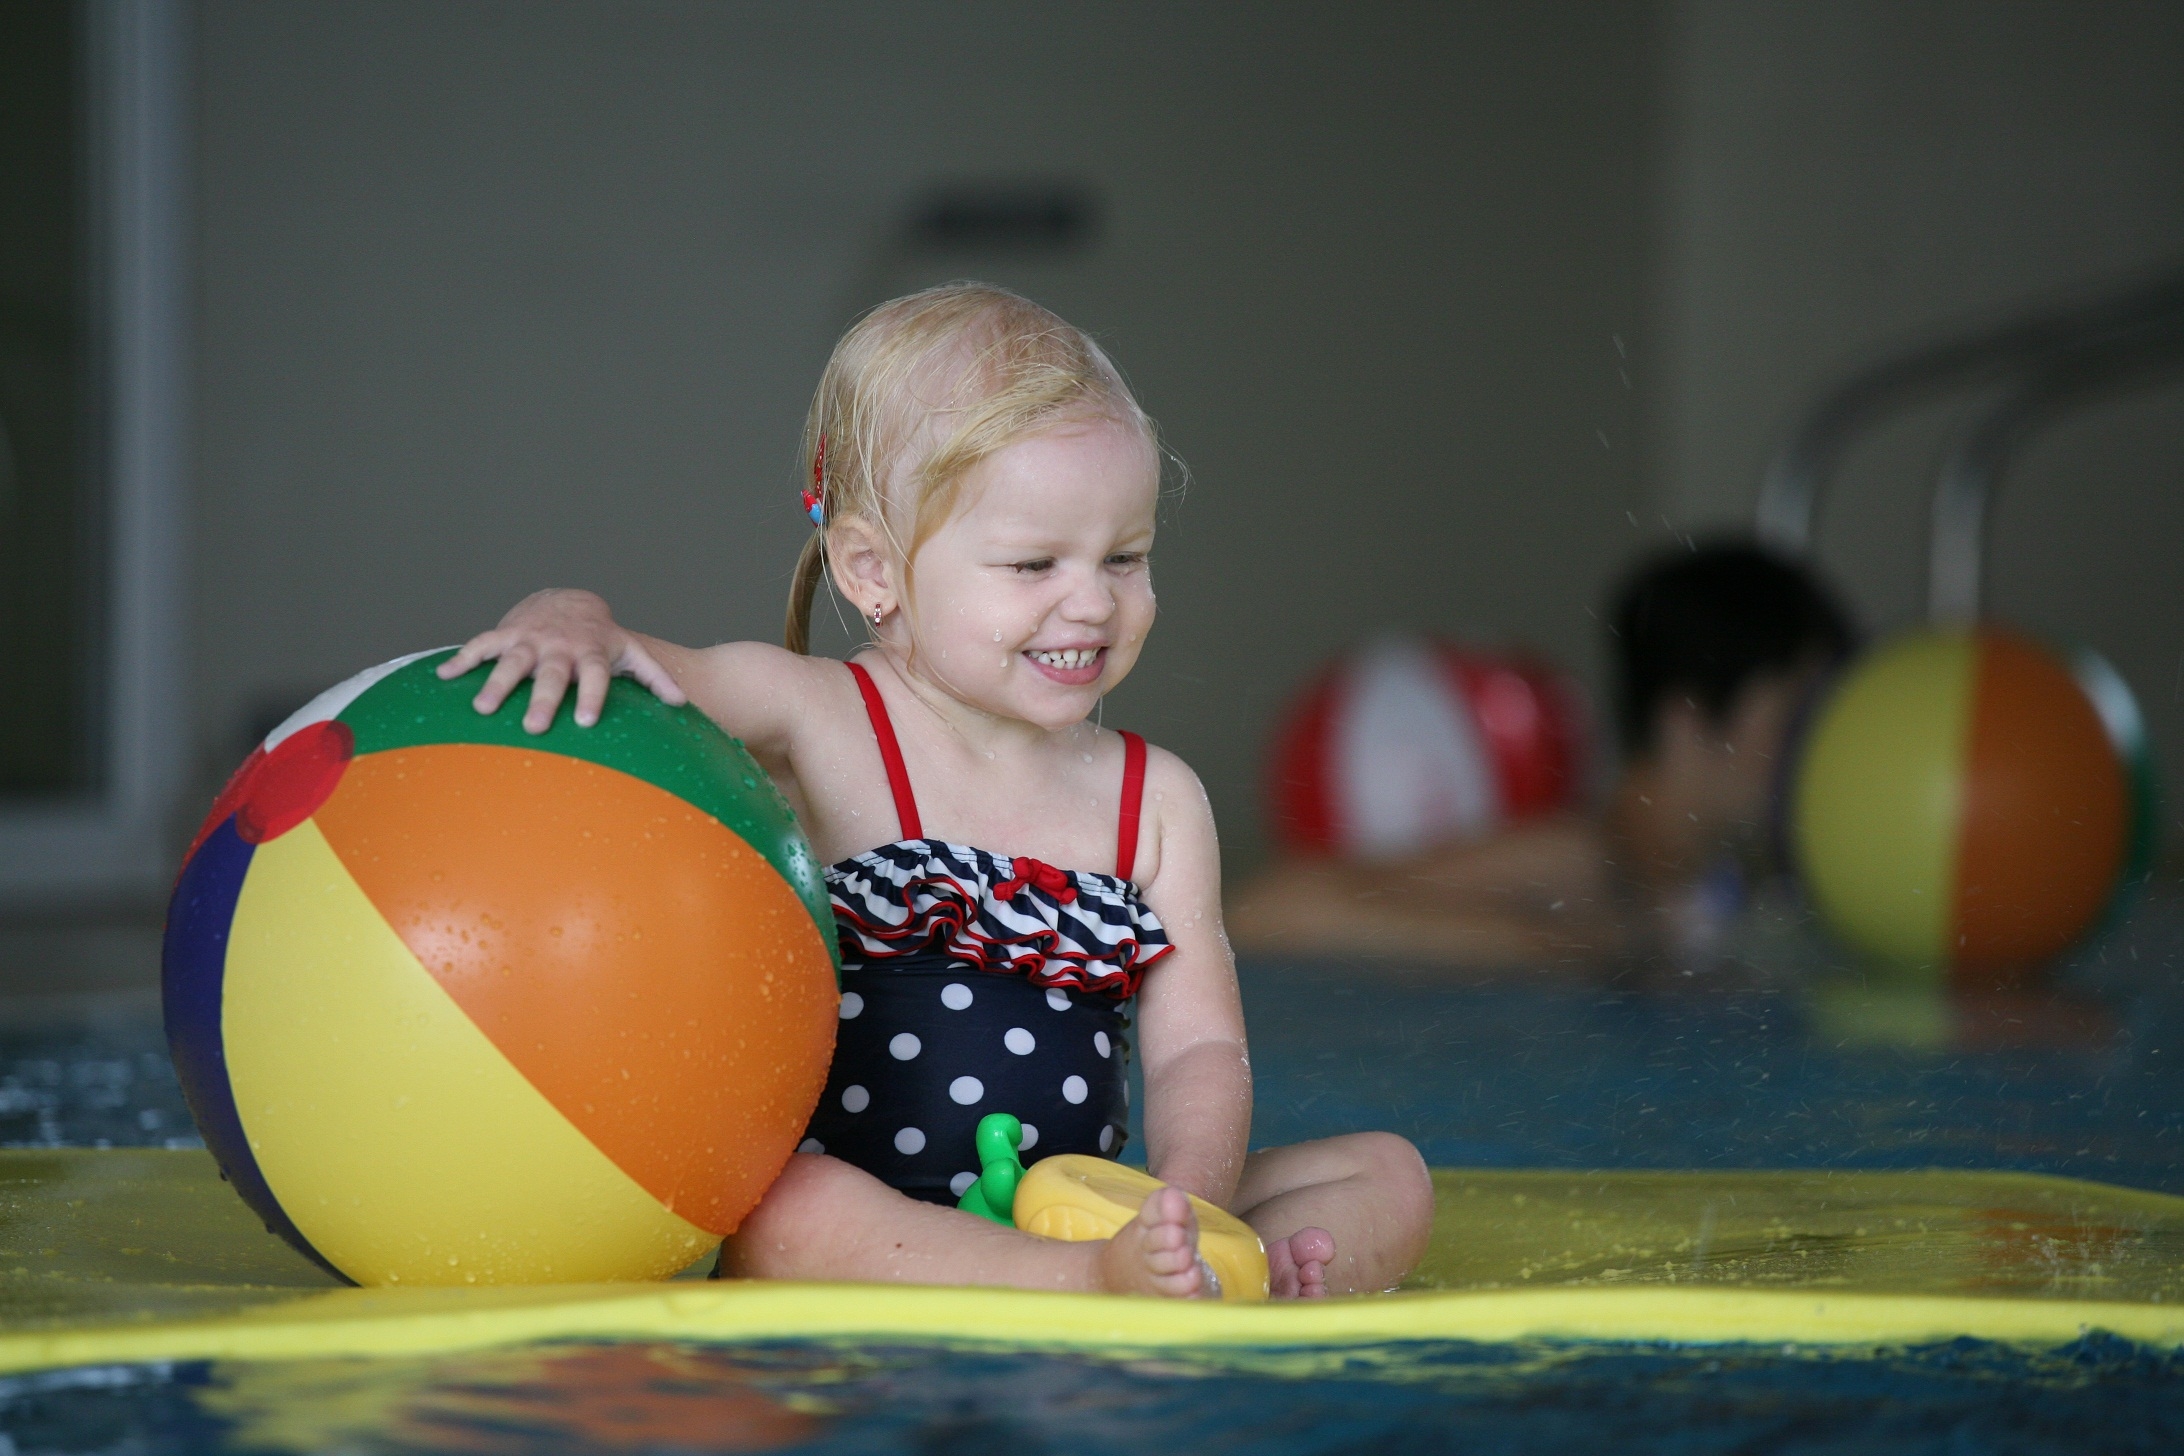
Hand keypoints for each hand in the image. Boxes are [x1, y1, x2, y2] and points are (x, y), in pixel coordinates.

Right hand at [437, 589, 686, 732]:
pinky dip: (462, 659)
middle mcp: (560, 646)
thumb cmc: (602, 638)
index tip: (585, 722)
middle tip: (533, 728)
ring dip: (495, 683)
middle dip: (541, 700)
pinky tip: (442, 678)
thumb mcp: (630, 653)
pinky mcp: (506, 632)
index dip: (591, 697)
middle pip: (551, 674)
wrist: (570, 600)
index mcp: (591, 653)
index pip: (595, 677)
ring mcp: (530, 638)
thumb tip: (682, 704)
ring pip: (511, 660)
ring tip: (482, 710)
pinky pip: (480, 644)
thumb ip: (654, 678)